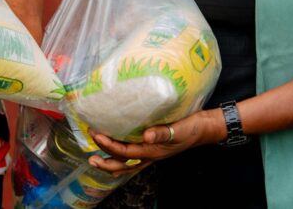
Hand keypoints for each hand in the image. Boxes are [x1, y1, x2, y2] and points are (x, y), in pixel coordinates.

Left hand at [87, 109, 224, 175]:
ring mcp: (150, 154)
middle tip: (89, 154)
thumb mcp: (178, 129)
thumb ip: (163, 133)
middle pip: (122, 164)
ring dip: (110, 162)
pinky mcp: (152, 148)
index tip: (96, 134)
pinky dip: (121, 158)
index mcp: (152, 150)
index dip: (109, 145)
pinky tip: (113, 151)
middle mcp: (149, 155)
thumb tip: (147, 135)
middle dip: (105, 161)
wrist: (203, 129)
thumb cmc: (191, 128)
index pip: (125, 152)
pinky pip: (133, 158)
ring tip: (95, 158)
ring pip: (126, 164)